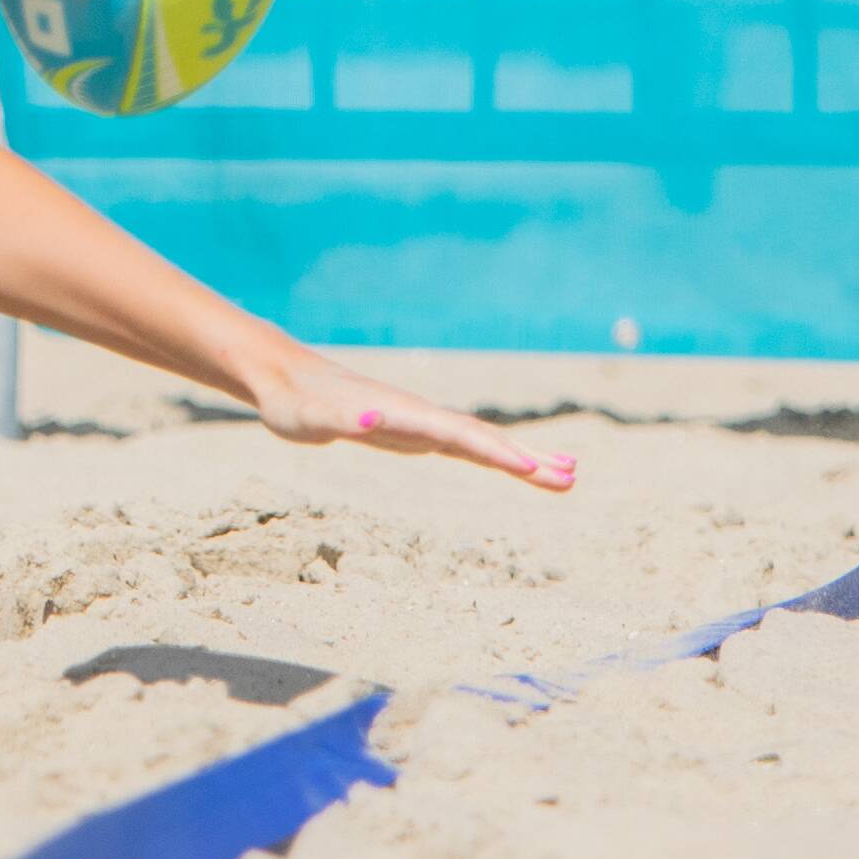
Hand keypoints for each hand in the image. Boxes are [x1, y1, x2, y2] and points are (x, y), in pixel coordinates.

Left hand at [249, 338, 578, 495]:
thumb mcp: (314, 415)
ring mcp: (420, 424)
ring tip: (567, 475)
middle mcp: (420, 416)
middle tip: (572, 479)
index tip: (533, 469)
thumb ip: (342, 417)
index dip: (496, 453)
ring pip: (481, 443)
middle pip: (483, 439)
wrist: (286, 379)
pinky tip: (516, 467)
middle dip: (527, 460)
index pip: (460, 436)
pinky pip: (465, 448)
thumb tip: (370, 419)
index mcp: (405, 413)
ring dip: (522, 459)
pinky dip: (495, 458)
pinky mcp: (412, 434)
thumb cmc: (296, 401)